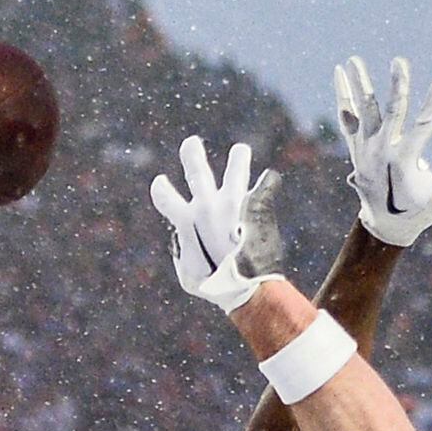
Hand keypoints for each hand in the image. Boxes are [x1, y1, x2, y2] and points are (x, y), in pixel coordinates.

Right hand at [149, 136, 285, 314]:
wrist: (245, 285)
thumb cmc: (215, 286)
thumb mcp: (190, 277)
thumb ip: (184, 258)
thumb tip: (186, 245)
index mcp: (186, 219)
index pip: (165, 196)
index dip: (162, 190)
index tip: (161, 184)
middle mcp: (208, 203)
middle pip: (197, 171)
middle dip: (192, 155)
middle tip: (191, 144)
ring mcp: (234, 201)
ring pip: (236, 170)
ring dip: (238, 159)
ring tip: (240, 151)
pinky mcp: (258, 204)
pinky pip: (267, 186)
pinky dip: (268, 184)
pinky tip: (270, 180)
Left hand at [336, 55, 431, 246]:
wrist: (385, 225)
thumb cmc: (421, 208)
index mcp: (405, 164)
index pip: (423, 129)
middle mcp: (382, 154)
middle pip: (391, 114)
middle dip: (398, 87)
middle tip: (400, 62)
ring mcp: (365, 150)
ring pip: (362, 111)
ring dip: (359, 84)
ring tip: (353, 59)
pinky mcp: (356, 147)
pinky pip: (347, 118)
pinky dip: (342, 95)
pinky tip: (338, 72)